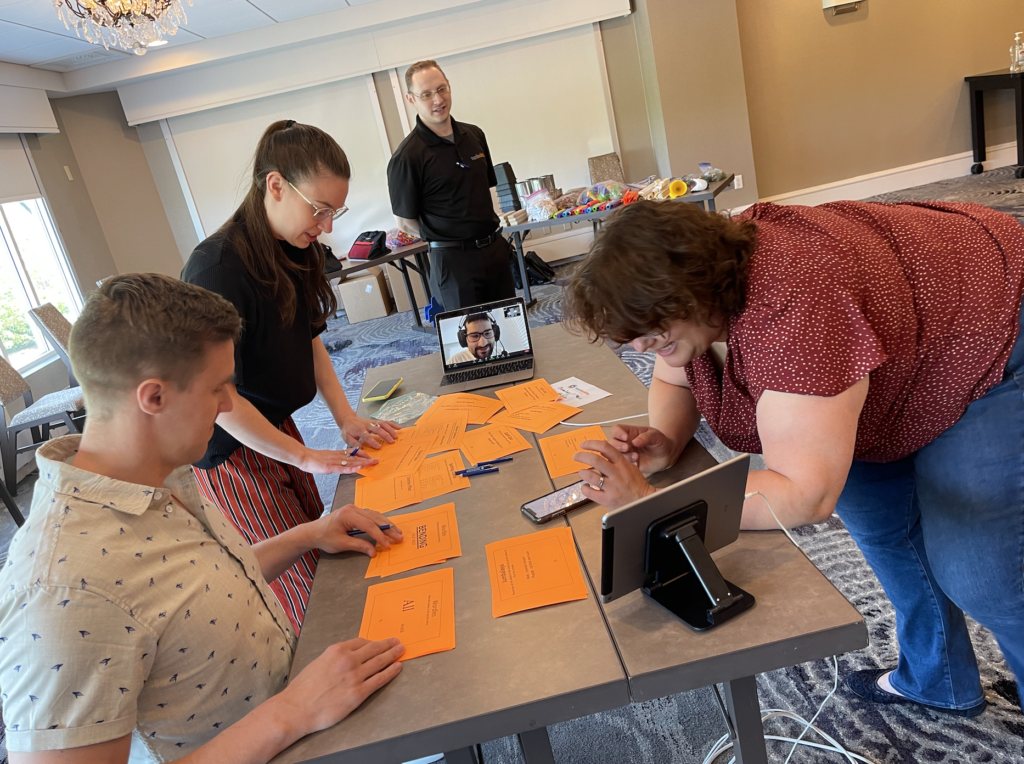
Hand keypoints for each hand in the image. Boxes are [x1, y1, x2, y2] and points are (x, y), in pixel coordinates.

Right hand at [273, 638, 403, 737]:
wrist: (296, 708)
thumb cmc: (304, 688)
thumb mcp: (318, 662)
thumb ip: (335, 658)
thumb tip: (349, 656)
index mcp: (336, 650)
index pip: (361, 642)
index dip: (373, 642)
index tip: (380, 642)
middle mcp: (348, 660)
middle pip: (374, 649)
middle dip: (388, 644)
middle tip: (397, 642)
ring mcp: (355, 676)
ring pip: (380, 662)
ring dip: (393, 655)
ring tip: (400, 651)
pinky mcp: (358, 693)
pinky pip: (380, 679)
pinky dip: (391, 672)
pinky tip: (397, 667)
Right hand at [297, 446, 377, 474]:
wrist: (304, 457)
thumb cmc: (314, 459)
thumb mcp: (328, 458)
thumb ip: (336, 459)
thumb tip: (343, 461)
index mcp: (338, 454)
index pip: (352, 454)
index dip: (362, 455)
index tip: (370, 457)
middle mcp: (338, 457)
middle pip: (354, 458)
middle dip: (366, 459)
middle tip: (376, 460)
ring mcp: (335, 462)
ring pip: (351, 462)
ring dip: (362, 463)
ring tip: (371, 463)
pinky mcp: (331, 467)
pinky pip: (343, 468)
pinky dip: (351, 468)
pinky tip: (359, 467)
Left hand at [315, 504, 403, 555]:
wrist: (313, 532)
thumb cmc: (324, 538)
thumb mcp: (341, 544)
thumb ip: (359, 546)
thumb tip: (373, 552)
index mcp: (348, 514)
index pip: (369, 525)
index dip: (380, 536)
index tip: (387, 545)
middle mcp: (353, 508)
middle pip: (375, 518)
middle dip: (388, 528)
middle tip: (399, 537)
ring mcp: (354, 509)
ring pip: (375, 515)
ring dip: (386, 524)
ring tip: (397, 532)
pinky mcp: (355, 512)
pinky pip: (371, 516)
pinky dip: (380, 522)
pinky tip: (387, 527)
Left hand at [341, 415, 399, 449]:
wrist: (347, 419)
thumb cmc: (348, 430)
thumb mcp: (347, 438)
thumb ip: (354, 444)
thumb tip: (361, 450)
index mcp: (360, 430)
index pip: (367, 436)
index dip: (373, 441)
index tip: (379, 447)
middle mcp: (367, 425)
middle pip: (377, 429)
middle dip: (385, 435)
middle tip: (391, 441)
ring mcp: (372, 422)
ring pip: (383, 424)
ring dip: (390, 430)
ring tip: (396, 437)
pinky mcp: (375, 421)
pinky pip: (385, 422)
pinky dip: (392, 424)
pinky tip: (399, 428)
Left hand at [574, 439, 657, 509]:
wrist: (643, 500)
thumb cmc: (636, 483)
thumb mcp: (629, 466)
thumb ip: (615, 459)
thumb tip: (599, 450)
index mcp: (622, 463)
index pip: (605, 447)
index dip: (591, 444)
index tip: (583, 445)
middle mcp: (616, 473)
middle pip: (595, 460)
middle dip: (582, 456)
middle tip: (576, 456)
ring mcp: (611, 487)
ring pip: (590, 476)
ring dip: (582, 472)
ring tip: (581, 472)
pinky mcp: (607, 499)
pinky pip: (590, 492)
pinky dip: (585, 488)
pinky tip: (586, 486)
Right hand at [609, 425, 678, 473]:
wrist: (667, 456)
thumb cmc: (661, 442)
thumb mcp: (656, 436)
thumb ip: (646, 437)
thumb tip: (635, 441)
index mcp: (630, 432)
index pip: (617, 429)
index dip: (618, 433)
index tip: (626, 437)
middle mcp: (625, 442)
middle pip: (612, 442)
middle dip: (617, 445)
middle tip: (627, 448)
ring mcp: (626, 453)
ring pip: (615, 453)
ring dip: (622, 455)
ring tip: (635, 457)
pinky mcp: (628, 463)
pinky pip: (621, 464)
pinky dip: (625, 463)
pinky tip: (635, 463)